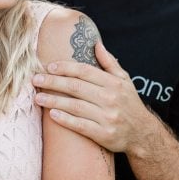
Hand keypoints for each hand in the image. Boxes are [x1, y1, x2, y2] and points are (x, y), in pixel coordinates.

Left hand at [32, 43, 155, 153]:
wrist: (143, 133)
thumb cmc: (129, 103)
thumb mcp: (124, 80)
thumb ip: (110, 62)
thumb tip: (96, 44)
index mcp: (113, 83)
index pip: (85, 71)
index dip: (65, 68)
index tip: (49, 67)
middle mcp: (110, 98)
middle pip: (76, 87)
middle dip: (53, 82)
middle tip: (35, 80)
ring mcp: (107, 117)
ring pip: (75, 106)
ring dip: (54, 101)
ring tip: (38, 98)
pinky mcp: (103, 134)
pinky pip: (80, 126)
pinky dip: (65, 120)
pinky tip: (52, 115)